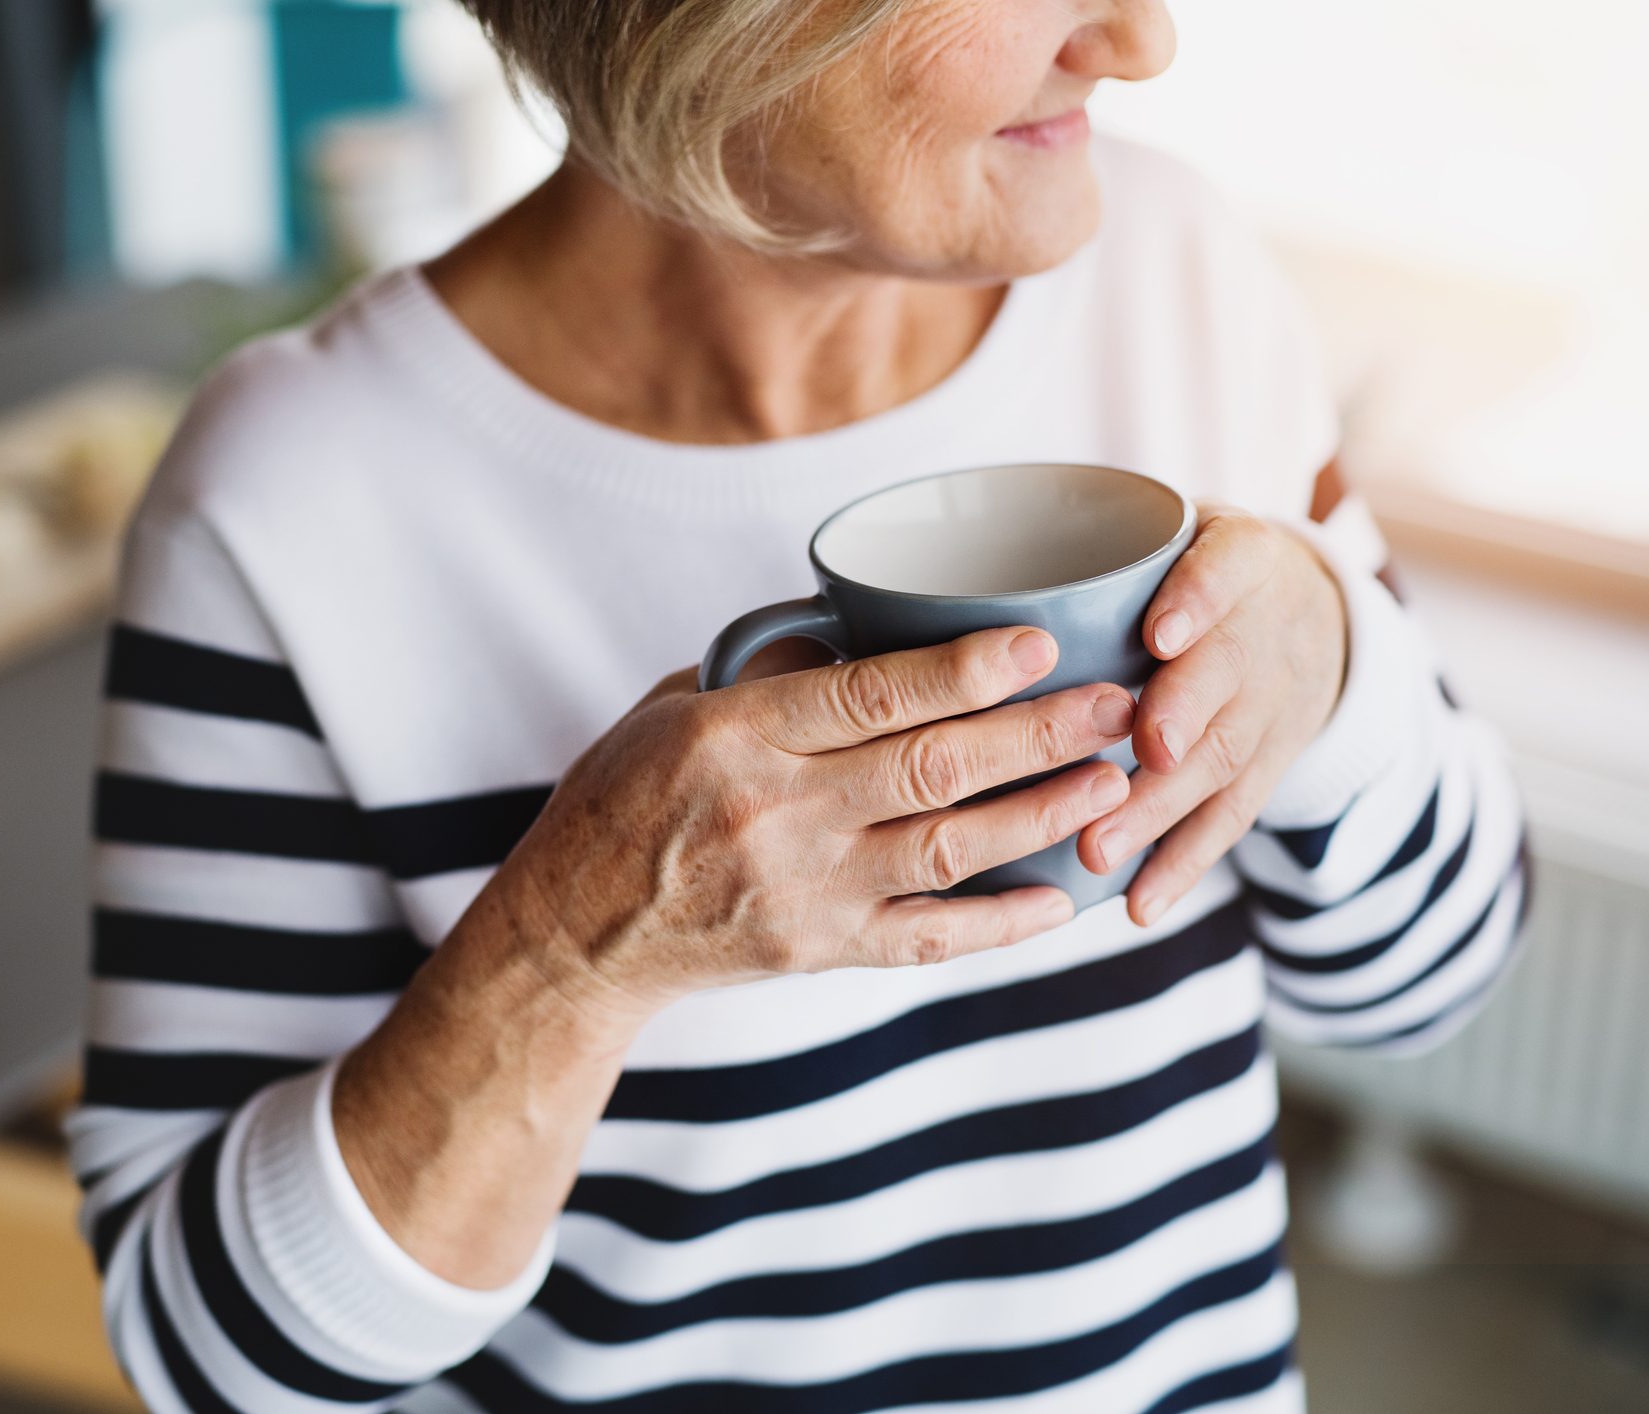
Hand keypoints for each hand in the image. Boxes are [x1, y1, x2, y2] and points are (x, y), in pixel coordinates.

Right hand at [496, 627, 1138, 1029]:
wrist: (575, 931)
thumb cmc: (623, 799)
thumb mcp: (671, 709)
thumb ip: (770, 674)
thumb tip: (868, 629)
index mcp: (735, 735)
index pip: (870, 695)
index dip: (964, 669)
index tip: (1040, 642)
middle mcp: (775, 812)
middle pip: (932, 767)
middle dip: (1037, 733)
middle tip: (1117, 703)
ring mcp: (801, 889)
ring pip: (947, 849)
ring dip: (1040, 814)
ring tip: (1111, 780)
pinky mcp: (817, 950)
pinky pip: (928, 938)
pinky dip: (1000, 924)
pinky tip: (1061, 900)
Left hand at [1077, 505, 1348, 926]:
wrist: (1310, 614)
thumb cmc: (1188, 569)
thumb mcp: (1170, 530)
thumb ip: (1092, 546)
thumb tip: (933, 579)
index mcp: (1237, 557)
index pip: (1227, 567)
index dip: (1198, 600)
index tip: (1160, 633)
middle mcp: (1265, 632)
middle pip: (1228, 675)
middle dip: (1180, 718)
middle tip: (1135, 753)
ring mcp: (1273, 705)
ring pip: (1222, 758)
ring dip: (1161, 809)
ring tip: (1101, 848)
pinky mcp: (1267, 767)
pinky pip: (1228, 820)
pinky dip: (1183, 866)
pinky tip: (1138, 904)